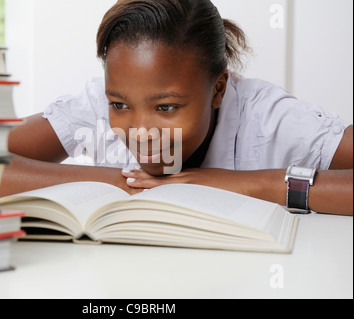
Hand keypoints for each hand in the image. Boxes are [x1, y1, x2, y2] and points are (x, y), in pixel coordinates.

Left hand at [121, 167, 252, 196]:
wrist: (247, 184)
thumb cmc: (231, 186)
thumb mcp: (210, 183)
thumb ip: (196, 187)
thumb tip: (187, 194)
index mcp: (189, 176)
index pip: (164, 175)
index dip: (148, 174)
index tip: (135, 172)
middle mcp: (187, 177)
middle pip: (159, 176)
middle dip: (140, 175)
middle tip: (124, 173)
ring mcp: (190, 183)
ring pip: (162, 182)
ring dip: (145, 181)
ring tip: (129, 180)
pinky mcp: (196, 189)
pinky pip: (172, 191)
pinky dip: (159, 191)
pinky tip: (148, 193)